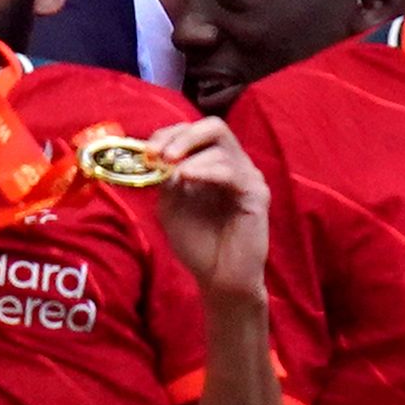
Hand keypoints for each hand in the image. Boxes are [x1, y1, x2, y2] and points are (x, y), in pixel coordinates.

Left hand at [141, 117, 268, 303]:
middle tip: (161, 154)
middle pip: (214, 126)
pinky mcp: (257, 194)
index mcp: (213, 164)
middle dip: (183, 135)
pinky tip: (188, 179)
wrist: (219, 278)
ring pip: (222, 146)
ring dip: (191, 154)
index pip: (195, 132)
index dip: (169, 134)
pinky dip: (206, 170)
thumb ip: (166, 180)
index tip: (146, 151)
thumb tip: (161, 158)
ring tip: (172, 173)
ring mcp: (248, 177)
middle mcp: (234, 165)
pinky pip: (232, 171)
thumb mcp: (171, 206)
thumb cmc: (197, 244)